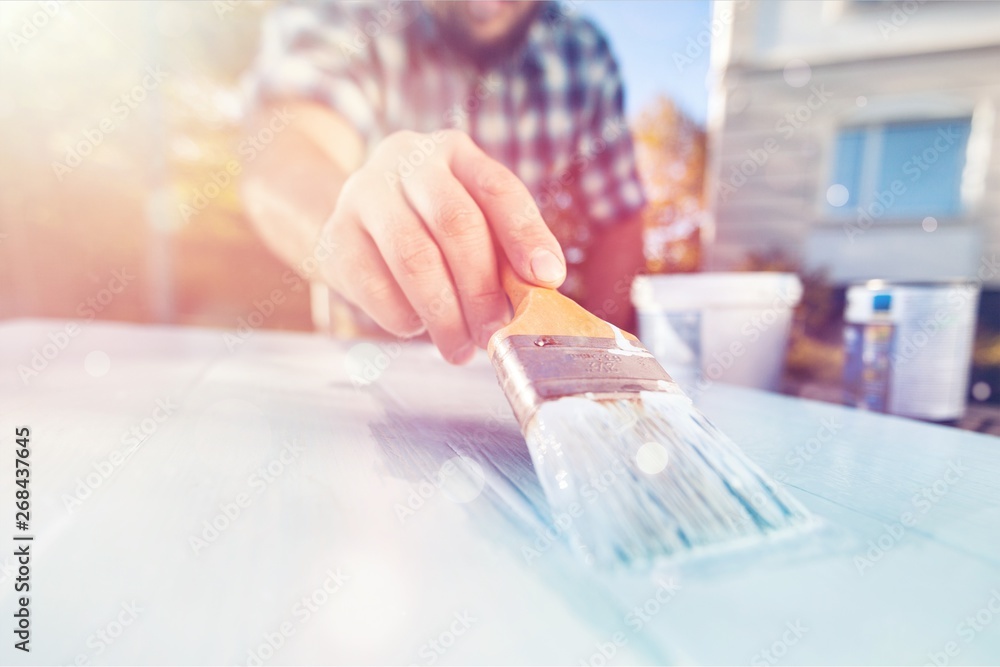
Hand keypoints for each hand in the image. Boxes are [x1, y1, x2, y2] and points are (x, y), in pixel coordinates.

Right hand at [316, 129, 565, 362]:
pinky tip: (416, 326)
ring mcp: (365, 194)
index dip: (525, 235)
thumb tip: (539, 289)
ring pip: (414, 258)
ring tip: (460, 349)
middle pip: (456, 224)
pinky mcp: (335, 235)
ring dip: (444, 314)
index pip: (497, 188)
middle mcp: (408, 160)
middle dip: (482, 289)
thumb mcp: (469, 221)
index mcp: (454, 153)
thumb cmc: (427, 226)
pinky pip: (374, 284)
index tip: (546, 278)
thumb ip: (503, 249)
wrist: (351, 220)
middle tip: (494, 334)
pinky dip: (403, 316)